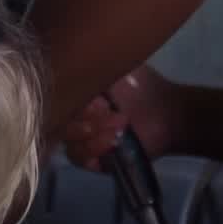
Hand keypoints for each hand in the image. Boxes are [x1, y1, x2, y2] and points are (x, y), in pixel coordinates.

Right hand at [61, 64, 176, 171]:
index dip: (70, 98)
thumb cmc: (142, 86)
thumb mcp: (116, 66)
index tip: (98, 97)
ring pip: (67, 141)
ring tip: (120, 126)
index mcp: (75, 94)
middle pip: (59, 122)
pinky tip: (114, 142)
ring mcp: (81, 139)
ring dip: (92, 135)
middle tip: (107, 110)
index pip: (55, 100)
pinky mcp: (92, 159)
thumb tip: (69, 64)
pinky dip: (93, 150)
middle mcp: (73, 116)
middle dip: (82, 118)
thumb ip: (91, 64)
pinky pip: (77, 158)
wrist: (167, 111)